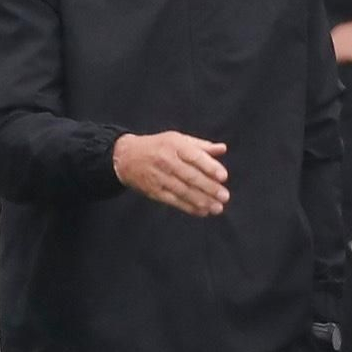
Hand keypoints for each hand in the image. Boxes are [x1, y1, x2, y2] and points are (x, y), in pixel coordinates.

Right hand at [112, 131, 229, 216]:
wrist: (126, 157)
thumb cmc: (158, 146)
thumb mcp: (178, 139)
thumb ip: (201, 146)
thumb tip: (222, 149)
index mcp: (175, 145)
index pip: (194, 156)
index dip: (210, 167)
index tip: (223, 176)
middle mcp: (166, 161)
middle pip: (190, 176)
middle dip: (209, 187)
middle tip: (224, 196)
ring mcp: (159, 177)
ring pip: (183, 191)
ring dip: (201, 201)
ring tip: (217, 208)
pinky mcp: (154, 191)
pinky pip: (174, 201)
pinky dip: (188, 207)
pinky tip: (202, 211)